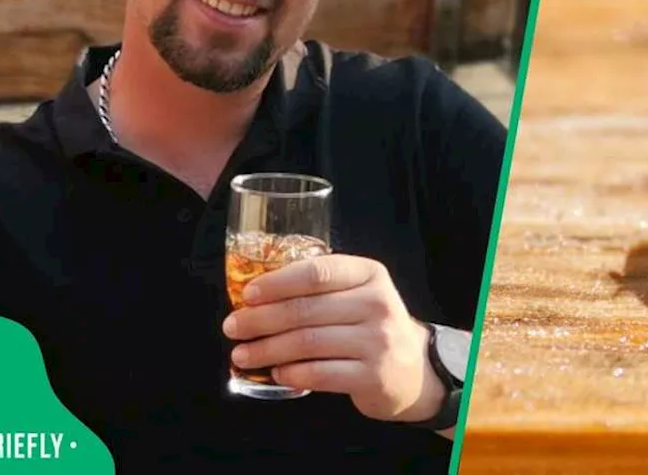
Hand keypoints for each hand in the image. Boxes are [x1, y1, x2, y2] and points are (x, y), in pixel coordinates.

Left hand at [221, 255, 448, 428]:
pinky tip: (275, 372)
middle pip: (306, 309)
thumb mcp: (360, 295)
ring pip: (307, 343)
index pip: (317, 272)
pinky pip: (319, 374)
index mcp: (370, 275)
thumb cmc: (372, 327)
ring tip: (242, 354)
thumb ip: (322, 289)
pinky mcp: (372, 375)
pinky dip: (291, 373)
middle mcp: (377, 304)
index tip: (248, 294)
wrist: (415, 370)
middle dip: (261, 319)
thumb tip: (257, 296)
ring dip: (267, 349)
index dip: (277, 282)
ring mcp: (377, 341)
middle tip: (233, 326)